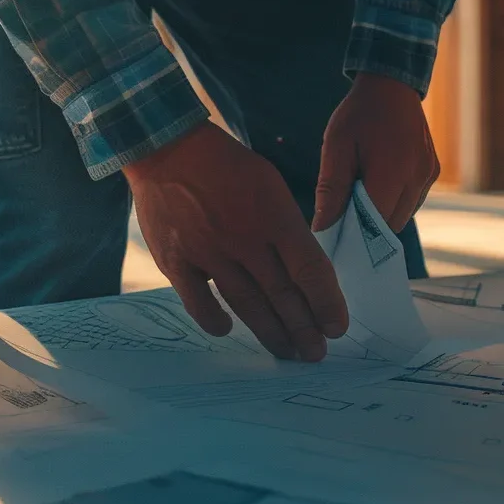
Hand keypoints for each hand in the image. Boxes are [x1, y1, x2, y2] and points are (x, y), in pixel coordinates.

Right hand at [123, 121, 347, 361]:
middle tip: (316, 354)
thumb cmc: (225, 165)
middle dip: (304, 328)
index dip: (326, 302)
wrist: (167, 149)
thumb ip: (286, 226)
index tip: (336, 327)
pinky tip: (227, 330)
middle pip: (281, 294)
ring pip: (246, 303)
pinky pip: (197, 301)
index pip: (309, 269)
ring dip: (270, 332)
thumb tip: (302, 268)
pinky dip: (213, 319)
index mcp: (273, 215)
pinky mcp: (176, 260)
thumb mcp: (269, 183)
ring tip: (288, 353)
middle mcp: (244, 238)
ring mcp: (208, 252)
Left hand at [312, 73, 439, 232]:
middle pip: (390, 224)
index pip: (374, 223)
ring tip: (358, 199)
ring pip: (402, 215)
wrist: (390, 86)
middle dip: (366, 229)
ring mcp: (429, 174)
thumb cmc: (358, 115)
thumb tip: (322, 228)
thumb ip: (330, 190)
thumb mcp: (336, 148)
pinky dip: (393, 203)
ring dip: (381, 216)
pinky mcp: (433, 171)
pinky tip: (376, 188)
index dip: (354, 236)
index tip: (335, 238)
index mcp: (392, 171)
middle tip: (342, 219)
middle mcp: (418, 176)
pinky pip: (412, 201)